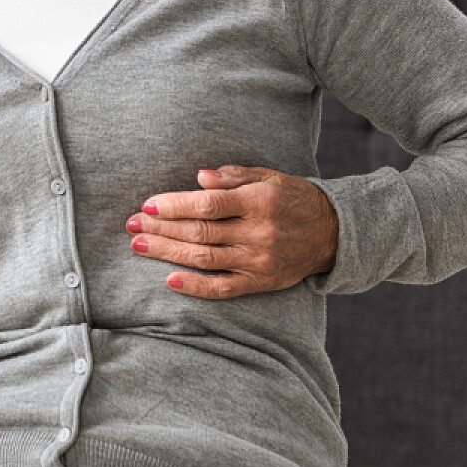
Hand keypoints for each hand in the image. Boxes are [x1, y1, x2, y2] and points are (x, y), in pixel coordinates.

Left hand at [125, 165, 338, 298]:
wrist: (333, 233)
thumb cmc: (293, 199)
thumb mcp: (270, 178)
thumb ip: (234, 177)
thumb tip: (199, 177)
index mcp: (260, 202)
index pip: (208, 205)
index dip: (174, 205)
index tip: (147, 204)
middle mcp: (259, 233)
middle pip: (200, 232)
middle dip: (161, 228)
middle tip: (132, 224)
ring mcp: (259, 261)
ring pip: (204, 258)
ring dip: (168, 252)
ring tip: (140, 245)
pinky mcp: (260, 283)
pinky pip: (222, 288)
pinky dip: (194, 287)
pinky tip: (169, 280)